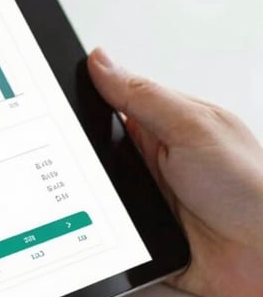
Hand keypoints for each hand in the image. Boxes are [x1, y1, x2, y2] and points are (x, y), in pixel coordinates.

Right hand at [88, 49, 262, 296]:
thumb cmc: (253, 186)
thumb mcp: (193, 127)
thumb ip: (142, 95)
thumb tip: (100, 60)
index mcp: (163, 125)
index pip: (107, 104)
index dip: (79, 102)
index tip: (52, 102)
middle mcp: (151, 160)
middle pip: (92, 150)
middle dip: (77, 155)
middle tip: (76, 158)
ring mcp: (145, 198)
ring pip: (92, 191)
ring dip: (87, 195)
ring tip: (93, 196)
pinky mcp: (141, 236)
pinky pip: (103, 230)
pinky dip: (95, 231)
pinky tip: (95, 229)